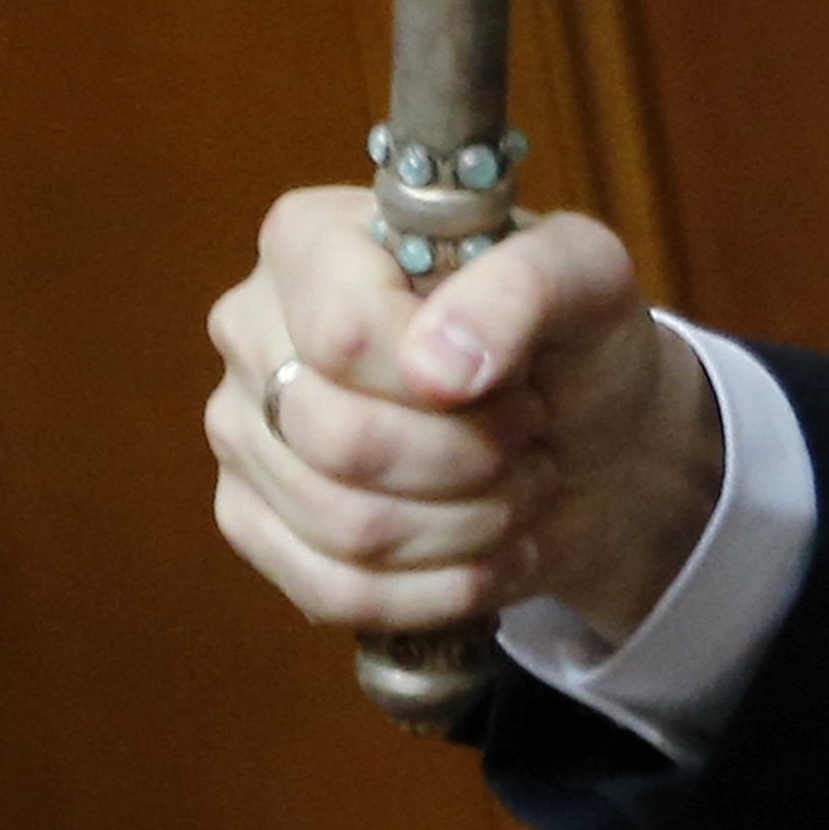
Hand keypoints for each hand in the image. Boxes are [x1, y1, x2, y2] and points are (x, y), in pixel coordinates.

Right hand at [206, 188, 722, 646]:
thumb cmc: (575, 340)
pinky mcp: (249, 519)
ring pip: (345, 525)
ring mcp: (239, 428)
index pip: (345, 336)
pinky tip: (489, 554)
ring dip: (470, 524)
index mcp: (313, 239)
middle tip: (530, 435)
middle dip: (473, 458)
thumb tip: (435, 367)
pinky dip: (439, 587)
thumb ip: (525, 286)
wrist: (590, 435)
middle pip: (341, 440)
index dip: (445, 381)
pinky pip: (332, 590)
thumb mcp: (588, 277)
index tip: (519, 377)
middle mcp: (251, 326)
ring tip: (518, 484)